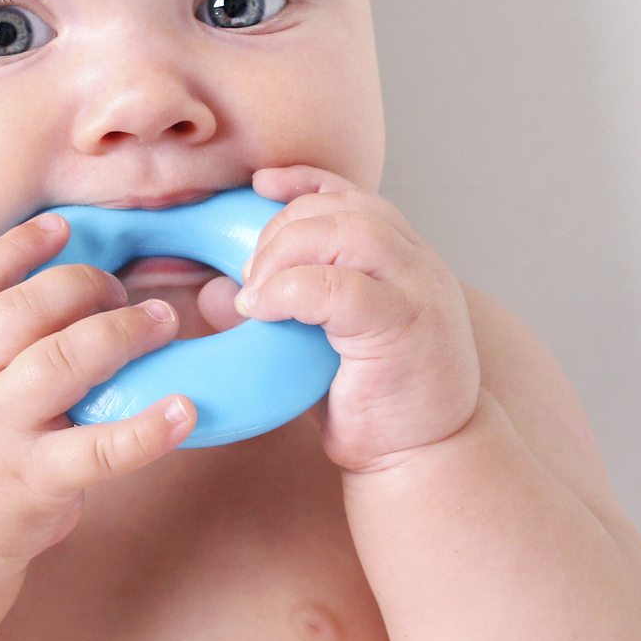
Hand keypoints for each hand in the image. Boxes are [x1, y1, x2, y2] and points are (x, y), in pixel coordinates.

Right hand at [0, 214, 194, 560]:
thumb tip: (11, 256)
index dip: (17, 249)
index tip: (61, 229)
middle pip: (20, 312)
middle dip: (79, 286)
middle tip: (118, 289)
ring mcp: (0, 433)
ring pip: (59, 363)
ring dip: (118, 333)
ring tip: (162, 321)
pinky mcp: (37, 480)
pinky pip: (98, 451)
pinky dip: (146, 430)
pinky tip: (183, 410)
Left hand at [234, 167, 479, 473]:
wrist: (426, 458)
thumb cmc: (373, 403)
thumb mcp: (318, 345)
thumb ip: (279, 310)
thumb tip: (215, 290)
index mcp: (403, 259)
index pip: (355, 195)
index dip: (305, 181)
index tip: (260, 187)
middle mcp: (418, 265)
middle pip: (347, 206)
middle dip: (284, 226)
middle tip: (250, 273)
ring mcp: (419, 292)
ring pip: (351, 232)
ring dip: (288, 251)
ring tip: (257, 291)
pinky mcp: (406, 328)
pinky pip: (343, 288)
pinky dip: (293, 289)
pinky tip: (264, 309)